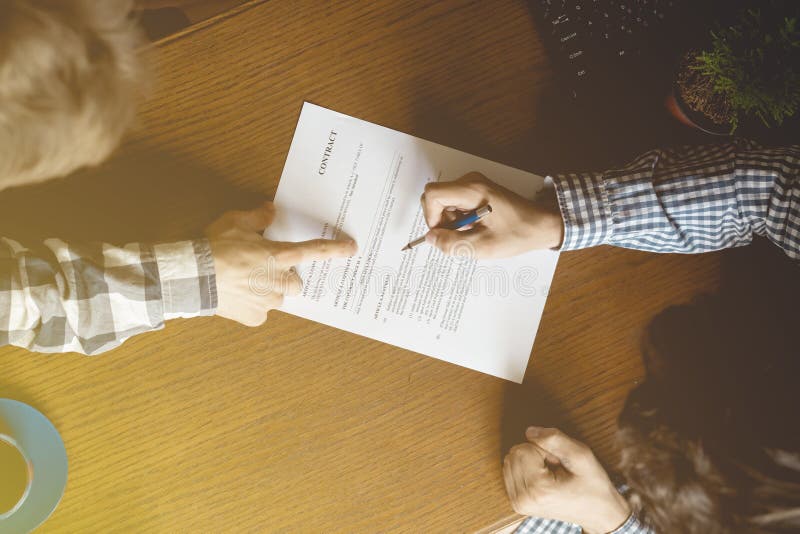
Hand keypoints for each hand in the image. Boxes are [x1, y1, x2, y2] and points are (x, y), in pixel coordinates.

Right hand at [205, 202, 356, 326]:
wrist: (193, 277)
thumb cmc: (214, 247)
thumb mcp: (236, 221)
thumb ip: (259, 216)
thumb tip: (271, 211)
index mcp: (279, 256)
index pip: (314, 251)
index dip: (335, 249)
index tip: (352, 248)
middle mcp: (279, 281)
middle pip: (295, 281)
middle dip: (285, 276)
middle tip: (263, 269)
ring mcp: (268, 302)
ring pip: (277, 297)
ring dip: (267, 290)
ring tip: (243, 281)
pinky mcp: (255, 317)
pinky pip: (260, 312)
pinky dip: (252, 305)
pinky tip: (236, 295)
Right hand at [420, 172, 563, 258]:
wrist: (541, 225)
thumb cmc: (518, 234)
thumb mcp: (482, 246)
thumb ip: (452, 244)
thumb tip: (431, 238)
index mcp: (472, 191)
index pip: (432, 194)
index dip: (431, 217)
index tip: (443, 233)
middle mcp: (471, 181)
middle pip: (437, 197)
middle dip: (442, 220)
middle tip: (462, 234)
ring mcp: (474, 183)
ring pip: (445, 201)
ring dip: (452, 220)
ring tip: (473, 231)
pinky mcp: (477, 189)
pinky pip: (455, 201)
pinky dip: (460, 217)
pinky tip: (476, 226)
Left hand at [503, 427, 630, 533]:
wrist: (598, 512)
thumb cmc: (592, 485)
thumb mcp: (581, 456)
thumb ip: (554, 439)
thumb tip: (529, 431)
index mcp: (538, 490)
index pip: (523, 449)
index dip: (544, 450)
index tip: (558, 464)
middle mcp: (523, 499)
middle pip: (514, 454)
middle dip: (535, 455)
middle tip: (556, 469)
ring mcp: (518, 503)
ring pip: (510, 461)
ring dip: (530, 462)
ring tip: (551, 474)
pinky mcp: (517, 503)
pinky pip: (510, 471)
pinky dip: (526, 469)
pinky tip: (543, 479)